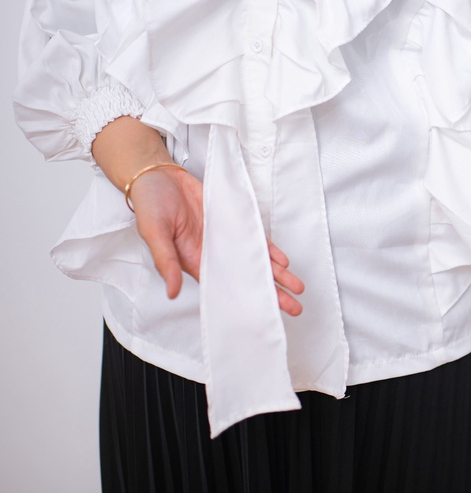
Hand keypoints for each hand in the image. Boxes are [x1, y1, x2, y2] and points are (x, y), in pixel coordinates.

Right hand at [130, 166, 303, 313]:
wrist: (158, 176)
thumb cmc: (150, 205)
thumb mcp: (153, 233)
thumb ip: (166, 262)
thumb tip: (172, 292)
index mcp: (193, 262)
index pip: (225, 289)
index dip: (244, 302)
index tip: (264, 317)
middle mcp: (213, 253)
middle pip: (247, 278)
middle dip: (271, 293)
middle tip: (294, 308)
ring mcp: (225, 237)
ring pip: (256, 259)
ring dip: (276, 273)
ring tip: (297, 287)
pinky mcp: (231, 219)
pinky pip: (254, 236)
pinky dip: (269, 248)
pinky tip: (283, 261)